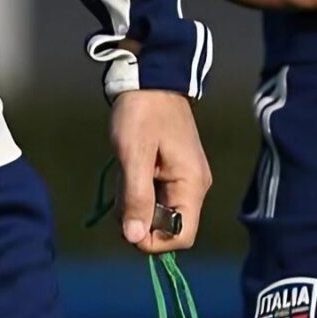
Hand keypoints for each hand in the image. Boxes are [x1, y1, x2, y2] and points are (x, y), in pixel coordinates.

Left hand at [110, 89, 210, 254]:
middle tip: (121, 192)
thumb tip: (134, 238)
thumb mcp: (133, 154)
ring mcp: (184, 179)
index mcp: (192, 184)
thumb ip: (136, 197)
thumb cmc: (142, 112)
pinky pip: (155, 197)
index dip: (154, 239)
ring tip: (125, 173)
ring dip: (135, 203)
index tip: (127, 223)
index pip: (182, 236)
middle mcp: (194, 186)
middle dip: (140, 219)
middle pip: (169, 226)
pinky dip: (137, 191)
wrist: (149, 78)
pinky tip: (129, 170)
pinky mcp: (173, 172)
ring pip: (159, 213)